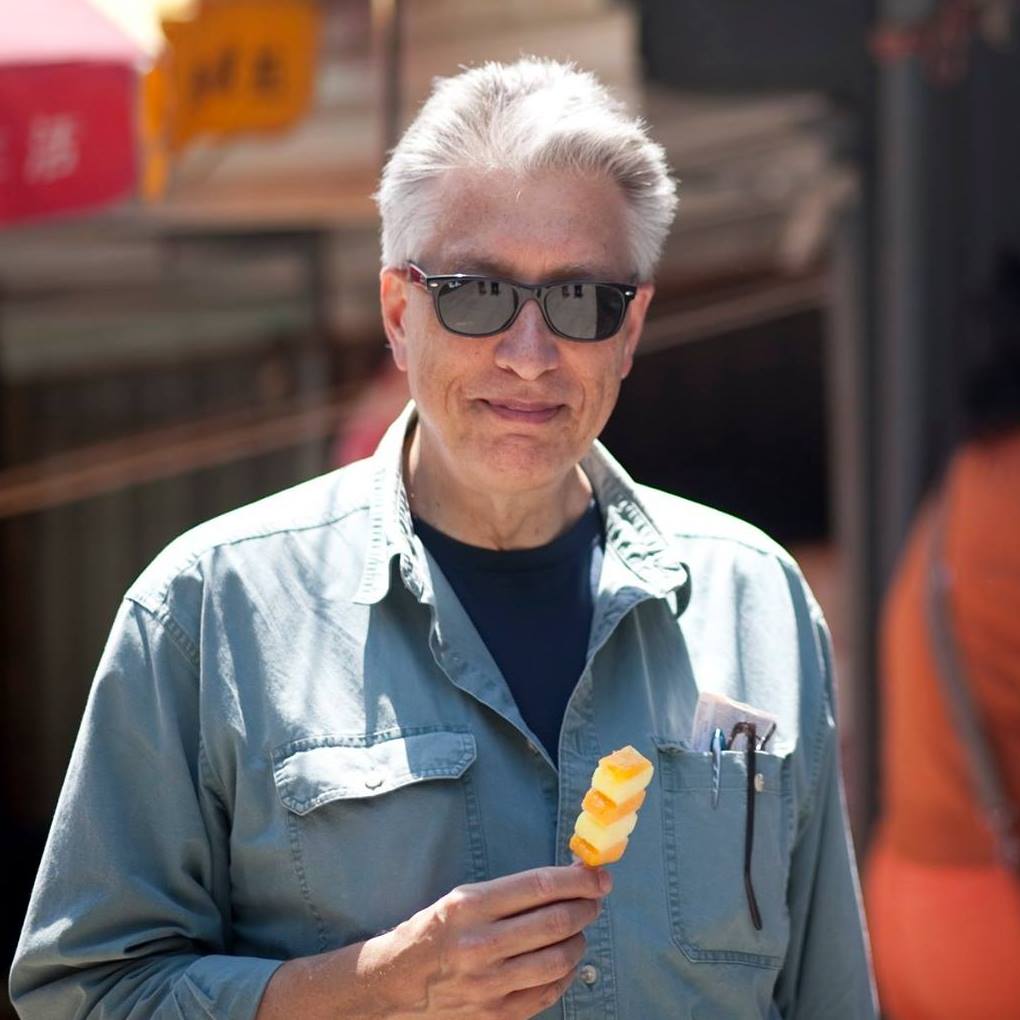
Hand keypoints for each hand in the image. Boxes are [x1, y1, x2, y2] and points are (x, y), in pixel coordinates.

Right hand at [368, 862, 610, 1017]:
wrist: (394, 985)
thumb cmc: (431, 933)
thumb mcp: (461, 899)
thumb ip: (510, 892)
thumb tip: (564, 881)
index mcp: (469, 907)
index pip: (538, 887)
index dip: (577, 880)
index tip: (598, 876)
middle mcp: (480, 945)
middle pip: (555, 922)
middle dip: (586, 907)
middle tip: (596, 899)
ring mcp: (490, 985)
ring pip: (558, 959)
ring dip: (580, 939)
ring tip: (580, 928)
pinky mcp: (497, 1015)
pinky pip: (548, 992)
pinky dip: (566, 974)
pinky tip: (567, 960)